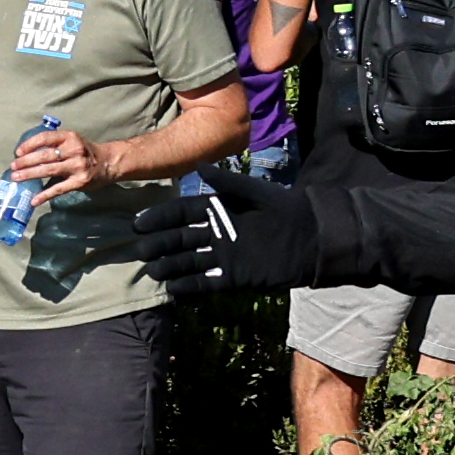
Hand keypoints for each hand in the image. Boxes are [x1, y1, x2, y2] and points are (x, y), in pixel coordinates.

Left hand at [6, 119, 96, 196]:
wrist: (108, 162)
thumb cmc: (85, 152)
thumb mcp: (71, 142)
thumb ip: (54, 145)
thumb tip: (27, 155)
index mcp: (69, 137)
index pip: (45, 138)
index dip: (30, 144)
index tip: (18, 152)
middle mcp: (74, 150)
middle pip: (45, 155)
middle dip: (26, 161)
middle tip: (13, 167)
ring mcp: (77, 166)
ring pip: (49, 170)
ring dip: (30, 174)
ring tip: (16, 177)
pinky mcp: (79, 181)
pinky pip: (58, 189)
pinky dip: (45, 195)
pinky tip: (34, 200)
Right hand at [137, 177, 307, 302]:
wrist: (314, 238)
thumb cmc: (285, 209)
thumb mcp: (256, 192)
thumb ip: (227, 182)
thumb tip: (198, 166)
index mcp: (218, 210)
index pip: (182, 213)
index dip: (161, 218)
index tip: (140, 224)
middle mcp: (216, 233)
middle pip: (181, 238)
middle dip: (160, 244)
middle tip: (141, 250)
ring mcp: (223, 256)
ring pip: (189, 261)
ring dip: (170, 266)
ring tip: (152, 271)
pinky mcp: (234, 276)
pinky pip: (207, 282)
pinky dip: (190, 285)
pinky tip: (173, 288)